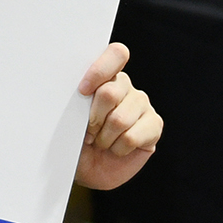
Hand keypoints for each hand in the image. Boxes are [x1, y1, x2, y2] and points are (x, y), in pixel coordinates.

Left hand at [74, 42, 160, 189]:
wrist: (89, 168)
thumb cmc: (76, 140)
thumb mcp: (68, 120)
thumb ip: (74, 103)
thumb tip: (76, 94)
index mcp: (105, 76)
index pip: (116, 54)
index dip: (99, 71)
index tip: (82, 91)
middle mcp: (126, 86)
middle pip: (110, 93)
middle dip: (93, 119)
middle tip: (88, 131)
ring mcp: (142, 104)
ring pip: (120, 119)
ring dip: (104, 138)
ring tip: (101, 141)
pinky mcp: (154, 124)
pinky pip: (132, 137)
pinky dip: (118, 149)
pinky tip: (116, 148)